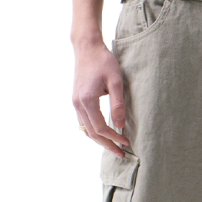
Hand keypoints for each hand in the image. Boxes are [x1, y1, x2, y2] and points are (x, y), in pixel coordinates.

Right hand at [72, 38, 130, 157]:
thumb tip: (120, 124)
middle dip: (107, 144)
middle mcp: (78, 104)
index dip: (113, 138)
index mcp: (87, 100)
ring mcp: (75, 102)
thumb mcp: (116, 80)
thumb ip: (118, 103)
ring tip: (113, 146)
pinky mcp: (76, 100)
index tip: (126, 142)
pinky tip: (103, 133)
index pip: (100, 128)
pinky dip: (93, 131)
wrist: (87, 48)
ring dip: (99, 140)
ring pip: (86, 129)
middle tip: (121, 153)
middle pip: (91, 133)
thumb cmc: (103, 61)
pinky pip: (83, 122)